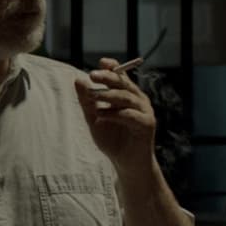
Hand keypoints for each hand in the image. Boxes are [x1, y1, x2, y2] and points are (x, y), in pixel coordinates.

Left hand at [74, 57, 157, 172]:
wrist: (125, 162)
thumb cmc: (111, 139)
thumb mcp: (94, 118)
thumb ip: (86, 101)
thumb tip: (77, 80)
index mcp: (126, 95)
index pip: (121, 76)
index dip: (113, 67)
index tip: (101, 62)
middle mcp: (137, 100)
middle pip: (124, 83)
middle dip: (108, 78)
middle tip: (92, 75)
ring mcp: (144, 111)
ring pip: (127, 97)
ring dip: (108, 95)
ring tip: (91, 95)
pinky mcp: (147, 125)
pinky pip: (131, 115)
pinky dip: (115, 114)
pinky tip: (100, 115)